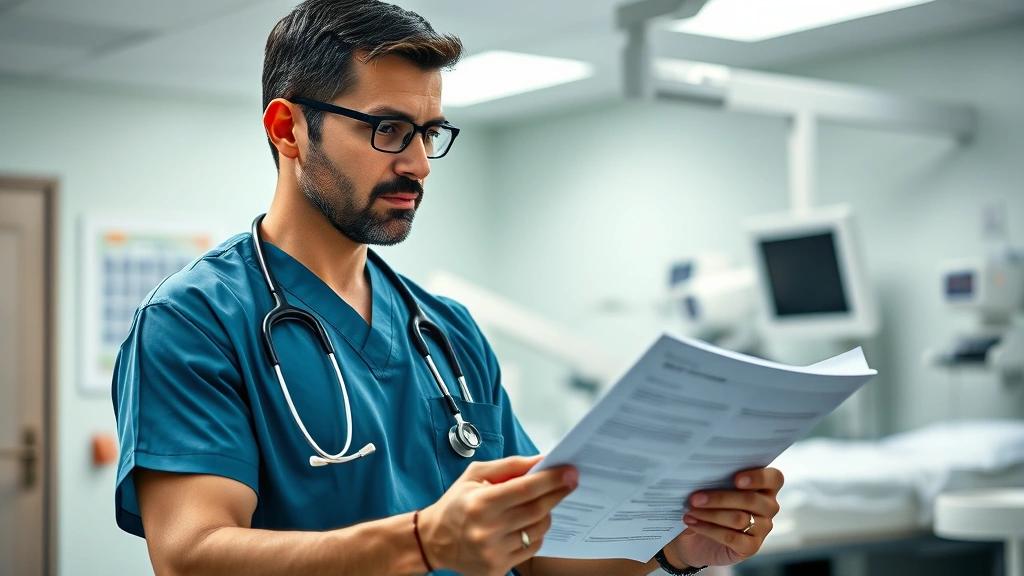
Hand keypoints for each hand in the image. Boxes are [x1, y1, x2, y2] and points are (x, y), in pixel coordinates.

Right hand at [418, 456, 577, 575]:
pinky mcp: (498, 568)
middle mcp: (487, 530)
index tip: (569, 471)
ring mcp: (494, 552)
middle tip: (570, 481)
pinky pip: (532, 547)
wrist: (434, 540)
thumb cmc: (456, 503)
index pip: (525, 489)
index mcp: (481, 503)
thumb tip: (541, 460)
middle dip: (558, 493)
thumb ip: (509, 466)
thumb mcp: (474, 475)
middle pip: (537, 509)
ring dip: (547, 513)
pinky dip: (537, 532)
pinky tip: (529, 523)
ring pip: (538, 529)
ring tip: (543, 503)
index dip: (551, 480)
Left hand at [665, 467, 783, 568]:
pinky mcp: (751, 547)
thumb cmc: (708, 504)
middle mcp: (768, 507)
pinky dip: (710, 530)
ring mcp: (762, 528)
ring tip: (690, 511)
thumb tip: (704, 471)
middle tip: (694, 498)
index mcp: (765, 487)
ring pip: (739, 519)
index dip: (758, 477)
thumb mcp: (713, 487)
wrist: (695, 535)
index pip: (774, 478)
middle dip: (720, 498)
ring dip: (711, 514)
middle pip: (751, 500)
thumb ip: (718, 478)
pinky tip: (694, 523)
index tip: (736, 479)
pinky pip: (732, 538)